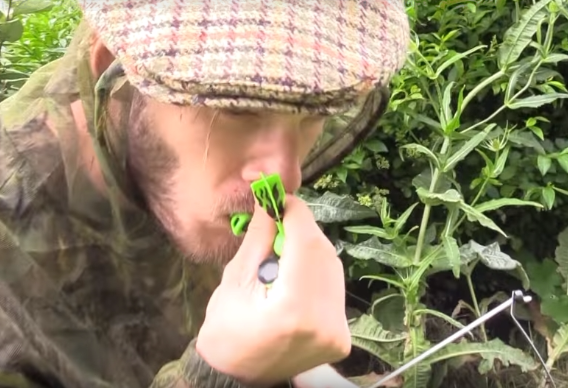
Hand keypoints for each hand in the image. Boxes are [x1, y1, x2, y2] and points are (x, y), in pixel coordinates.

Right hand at [194, 195, 350, 386]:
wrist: (237, 377)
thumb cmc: (226, 329)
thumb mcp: (235, 279)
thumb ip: (259, 238)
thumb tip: (270, 200)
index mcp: (292, 308)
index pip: (305, 242)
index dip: (295, 212)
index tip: (279, 197)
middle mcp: (323, 321)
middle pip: (322, 252)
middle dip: (301, 229)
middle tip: (277, 220)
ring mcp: (337, 332)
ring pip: (332, 267)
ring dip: (310, 250)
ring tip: (281, 253)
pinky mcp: (342, 337)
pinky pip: (334, 289)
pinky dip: (316, 273)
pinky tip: (294, 276)